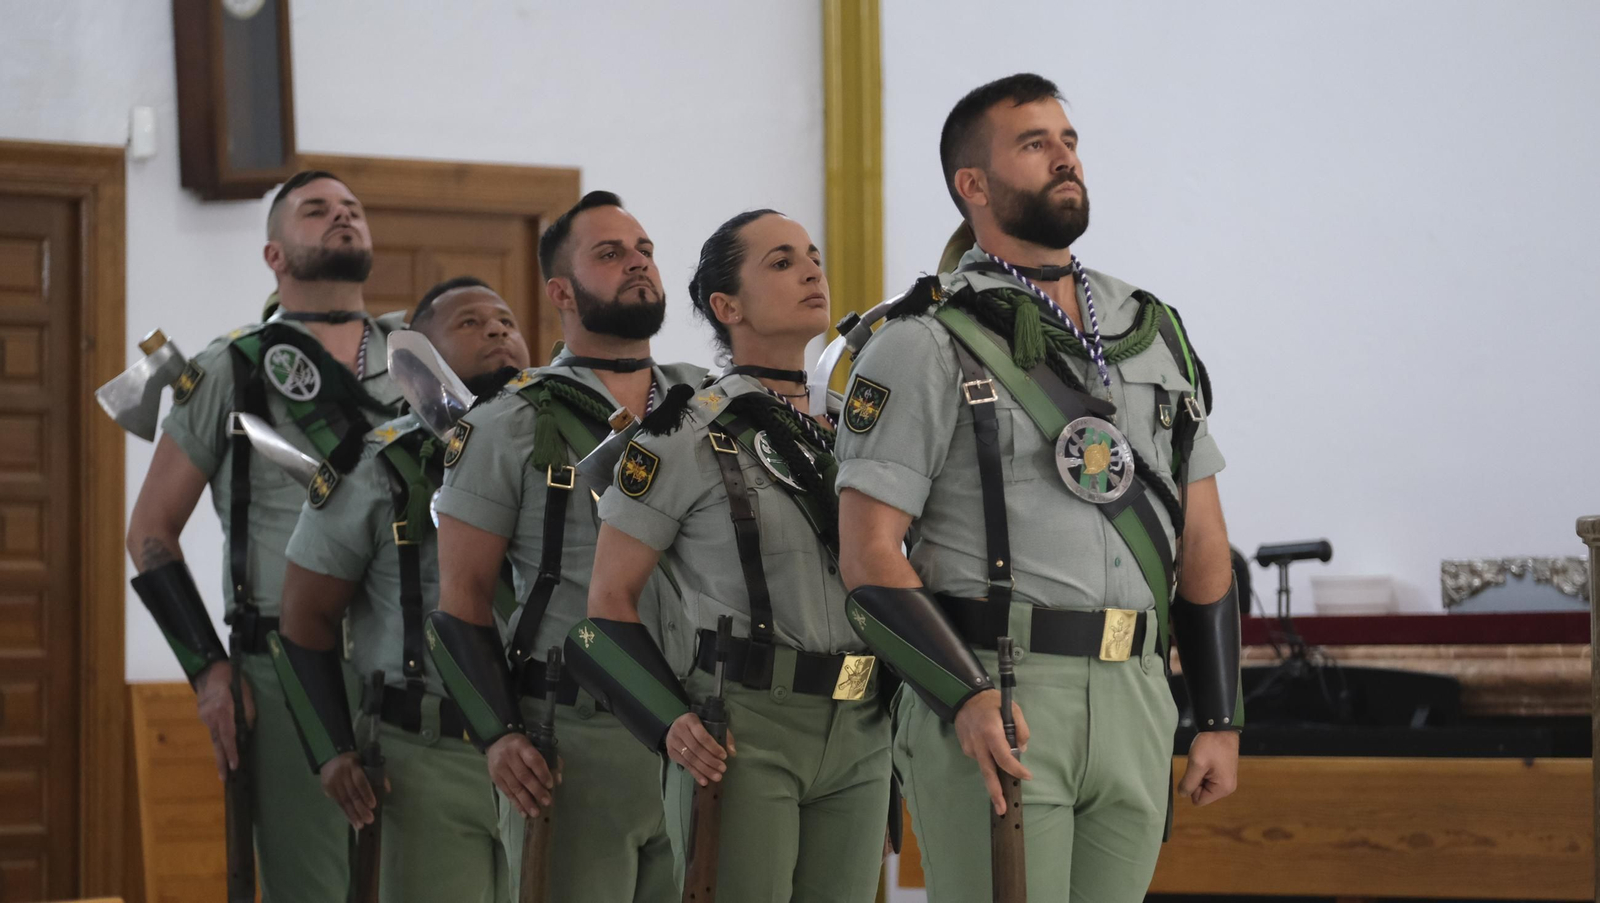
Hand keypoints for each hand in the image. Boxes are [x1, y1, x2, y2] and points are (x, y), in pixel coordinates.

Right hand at [195, 661, 255, 779]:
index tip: (235, 765)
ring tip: (224, 771)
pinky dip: (218, 741)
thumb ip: (247, 712)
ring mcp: (204, 716)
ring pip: (214, 738)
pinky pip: (213, 731)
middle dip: (222, 761)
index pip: (228, 734)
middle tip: (224, 779)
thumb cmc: (232, 679)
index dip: (232, 750)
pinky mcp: (203, 716)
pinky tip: (223, 750)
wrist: (209, 670)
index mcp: (223, 708)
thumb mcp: (245, 692)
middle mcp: (211, 715)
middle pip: (217, 742)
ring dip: (220, 754)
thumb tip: (247, 730)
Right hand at [320, 752, 388, 828]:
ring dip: (353, 815)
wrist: (330, 757)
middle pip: (352, 793)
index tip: (372, 805)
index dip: (366, 793)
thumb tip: (387, 790)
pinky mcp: (327, 788)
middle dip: (361, 808)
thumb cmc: (354, 762)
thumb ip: (377, 774)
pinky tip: (353, 821)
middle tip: (369, 820)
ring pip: (344, 801)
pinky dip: (346, 813)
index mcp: (353, 765)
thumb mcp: (366, 762)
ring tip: (361, 825)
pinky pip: (338, 803)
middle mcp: (342, 774)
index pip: (360, 781)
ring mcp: (333, 781)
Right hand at [487, 733, 560, 818]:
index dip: (542, 773)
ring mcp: (500, 768)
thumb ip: (548, 759)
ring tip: (536, 812)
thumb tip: (557, 779)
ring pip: (515, 787)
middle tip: (547, 802)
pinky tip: (524, 812)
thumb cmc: (521, 745)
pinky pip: (507, 793)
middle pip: (524, 776)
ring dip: (526, 802)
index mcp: (521, 745)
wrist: (496, 742)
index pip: (533, 760)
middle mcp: (509, 756)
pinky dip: (516, 804)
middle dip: (536, 791)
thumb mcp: (534, 745)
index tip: (550, 785)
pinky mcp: (495, 778)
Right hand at [666, 712, 735, 786]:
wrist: (676, 725)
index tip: (724, 756)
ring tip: (716, 777)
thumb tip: (732, 752)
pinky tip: (704, 780)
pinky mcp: (671, 752)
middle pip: (696, 749)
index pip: (702, 736)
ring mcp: (673, 741)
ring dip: (704, 770)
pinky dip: (695, 774)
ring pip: (690, 758)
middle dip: (711, 761)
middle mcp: (679, 730)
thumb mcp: (711, 725)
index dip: (713, 747)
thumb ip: (724, 736)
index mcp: (690, 720)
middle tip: (723, 769)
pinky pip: (685, 765)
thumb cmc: (698, 725)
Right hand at [954, 688, 1030, 815]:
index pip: (1004, 757)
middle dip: (995, 793)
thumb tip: (1020, 751)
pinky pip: (981, 758)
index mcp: (991, 732)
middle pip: (988, 773)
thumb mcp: (1014, 710)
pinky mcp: (965, 749)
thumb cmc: (993, 703)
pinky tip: (989, 748)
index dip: (1016, 769)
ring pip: (985, 767)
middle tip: (1002, 809)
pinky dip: (988, 758)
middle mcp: (978, 743)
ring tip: (1002, 771)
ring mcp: (969, 747)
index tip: (1027, 776)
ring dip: (995, 774)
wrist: (965, 697)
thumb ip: (1021, 730)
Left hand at [1178, 729, 1239, 805]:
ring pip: (1204, 785)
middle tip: (1199, 764)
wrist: (1221, 727)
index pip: (1199, 800)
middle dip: (1197, 780)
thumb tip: (1183, 795)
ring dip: (1200, 774)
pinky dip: (1204, 770)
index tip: (1195, 772)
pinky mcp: (1224, 772)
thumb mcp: (1196, 764)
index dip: (1192, 788)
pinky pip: (1209, 778)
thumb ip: (1189, 782)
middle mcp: (1228, 788)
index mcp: (1223, 789)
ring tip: (1204, 760)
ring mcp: (1227, 780)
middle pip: (1203, 793)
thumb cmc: (1210, 745)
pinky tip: (1207, 759)